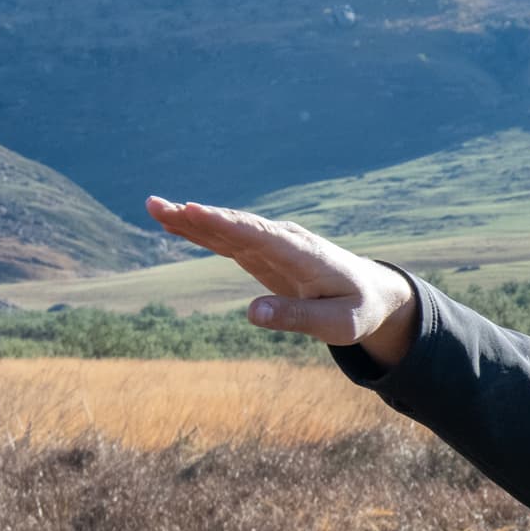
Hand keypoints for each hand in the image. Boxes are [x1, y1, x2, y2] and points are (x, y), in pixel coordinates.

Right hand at [146, 197, 419, 366]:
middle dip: (196, 216)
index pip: (257, 235)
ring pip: (227, 229)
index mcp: (302, 254)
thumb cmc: (359, 311)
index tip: (194, 211)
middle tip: (157, 205)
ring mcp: (273, 245)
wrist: (375, 295)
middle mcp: (284, 241)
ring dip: (191, 219)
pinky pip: (229, 240)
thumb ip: (298, 318)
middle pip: (234, 225)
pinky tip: (175, 224)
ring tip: (154, 208)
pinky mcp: (265, 254)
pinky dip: (203, 232)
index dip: (225, 224)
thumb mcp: (337, 325)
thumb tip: (251, 314)